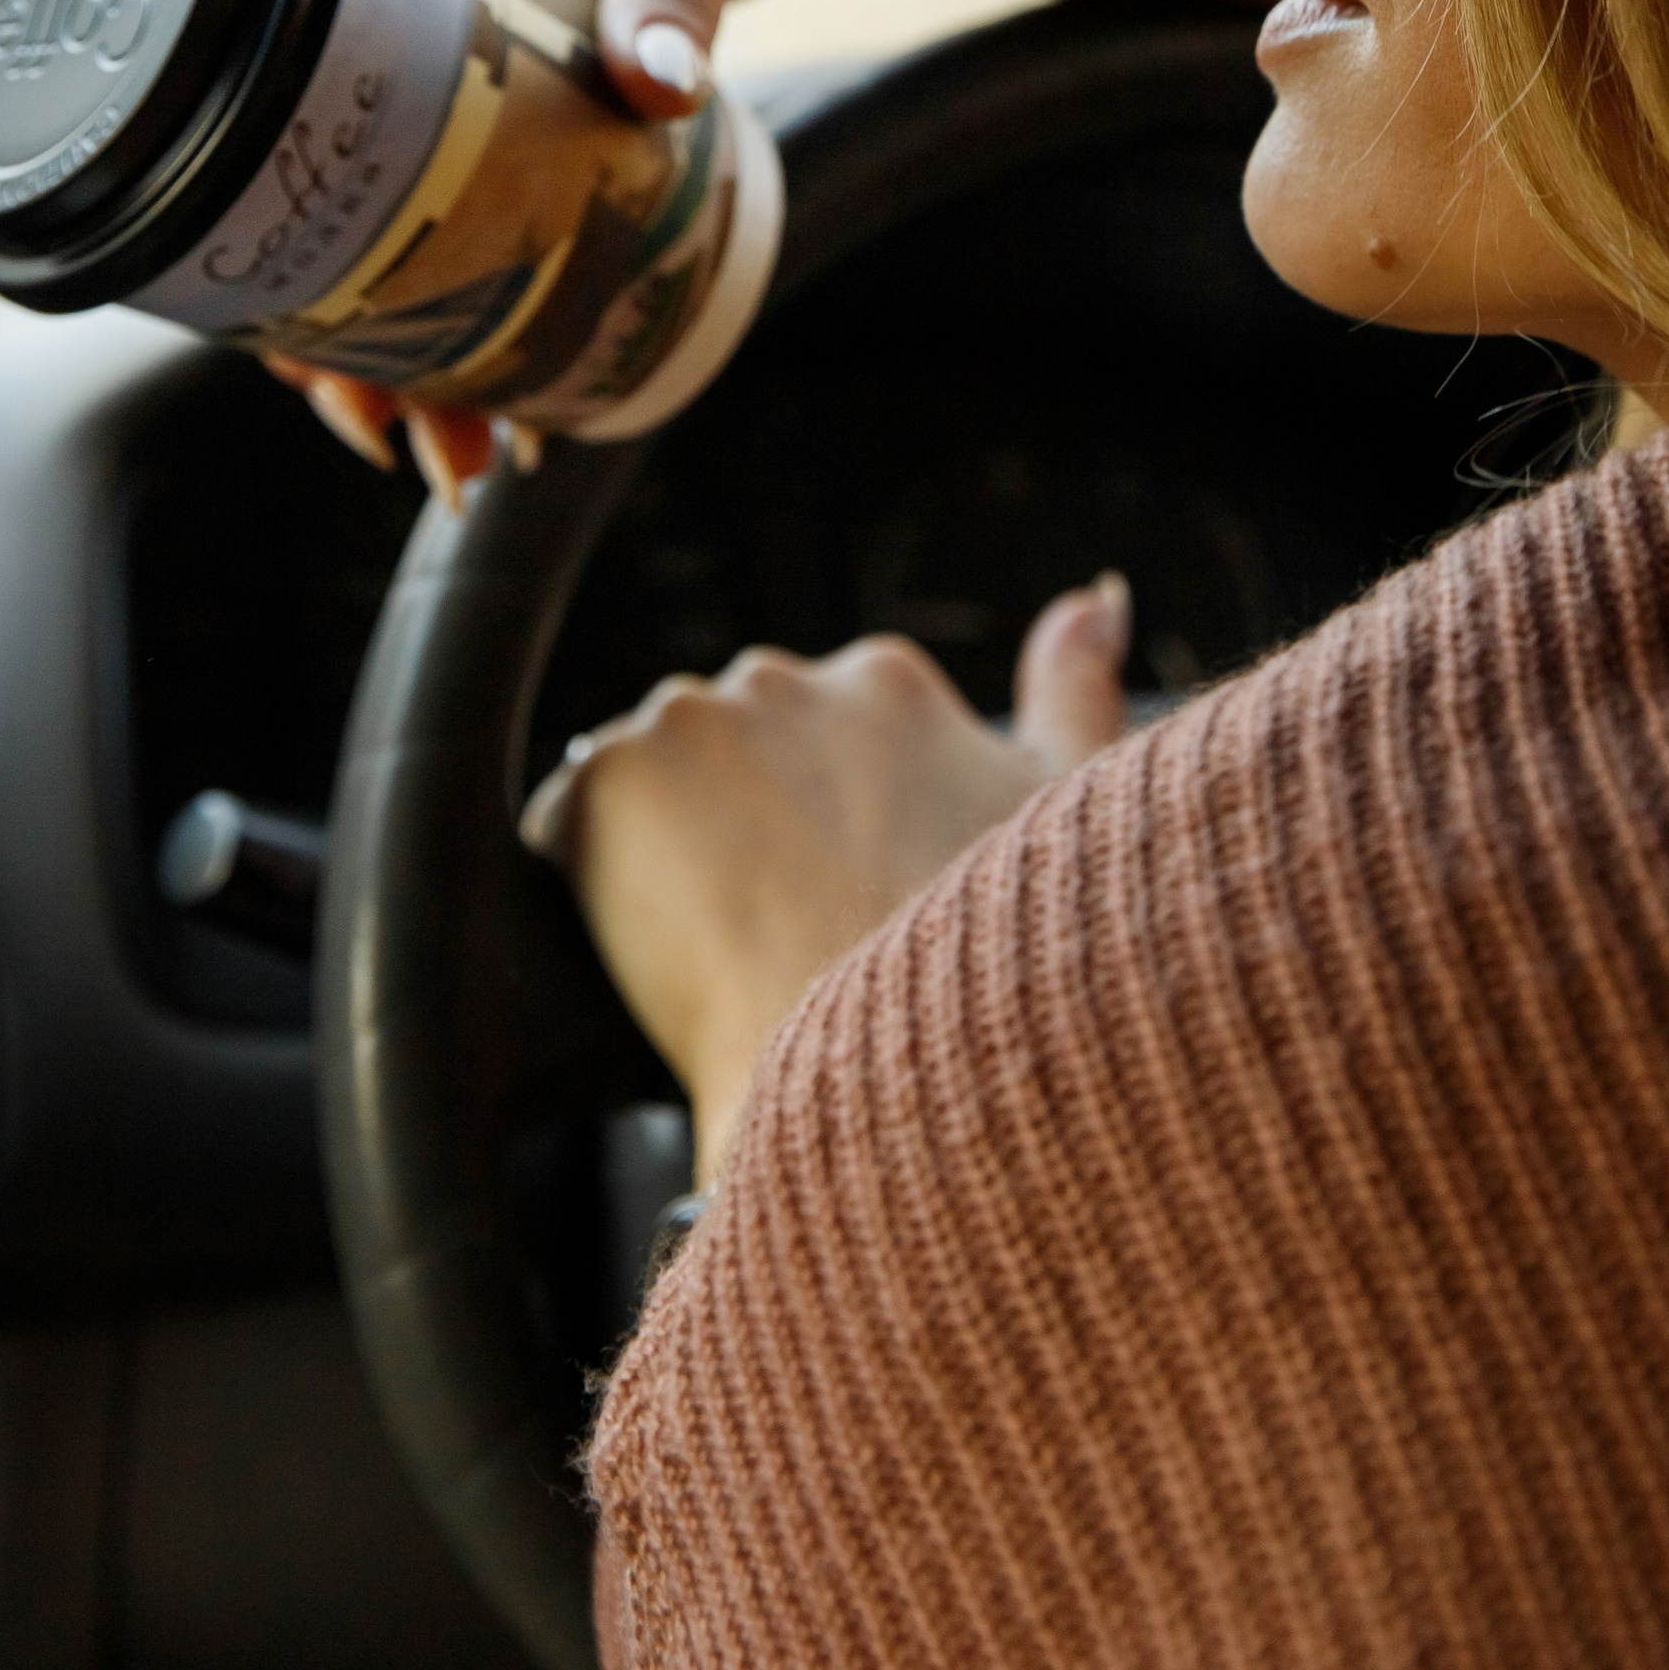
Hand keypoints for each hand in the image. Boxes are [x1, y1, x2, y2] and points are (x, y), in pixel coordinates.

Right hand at [277, 0, 1150, 499]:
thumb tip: (663, 91)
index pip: (278, 114)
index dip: (283, 256)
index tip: (329, 371)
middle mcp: (402, 7)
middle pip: (335, 201)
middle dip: (359, 343)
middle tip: (416, 450)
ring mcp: (466, 54)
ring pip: (409, 223)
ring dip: (427, 342)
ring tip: (473, 459)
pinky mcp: (533, 87)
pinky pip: (482, 206)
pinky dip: (492, 297)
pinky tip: (530, 390)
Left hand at [521, 576, 1132, 1179]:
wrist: (890, 1076)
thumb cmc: (994, 963)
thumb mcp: (1062, 808)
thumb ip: (1077, 686)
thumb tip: (1096, 593)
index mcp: (884, 678)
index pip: (811, 740)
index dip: (814, 834)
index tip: (832, 904)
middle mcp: (781, 676)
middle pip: (726, 751)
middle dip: (736, 827)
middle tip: (779, 937)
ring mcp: (686, 721)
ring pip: (651, 783)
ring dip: (667, 848)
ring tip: (723, 948)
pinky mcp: (606, 780)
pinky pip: (573, 825)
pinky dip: (597, 878)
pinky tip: (658, 945)